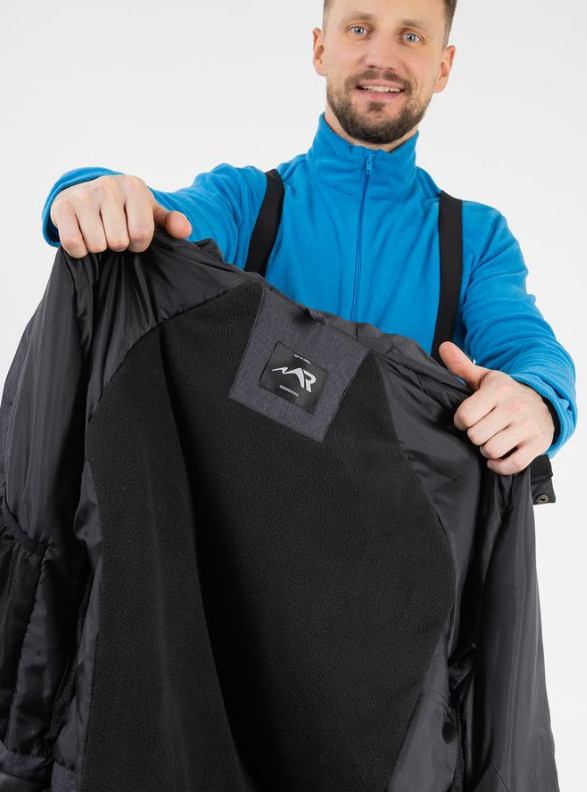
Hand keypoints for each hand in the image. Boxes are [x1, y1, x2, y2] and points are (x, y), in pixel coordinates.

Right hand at [49, 174, 191, 257]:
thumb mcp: (151, 212)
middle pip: (118, 241)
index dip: (139, 244)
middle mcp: (108, 185)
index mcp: (134, 187)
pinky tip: (83, 238)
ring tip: (99, 234)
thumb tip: (184, 230)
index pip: (141, 234)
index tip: (133, 235)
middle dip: (118, 245)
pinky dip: (79, 249)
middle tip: (113, 234)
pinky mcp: (61, 207)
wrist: (87, 192)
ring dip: (98, 247)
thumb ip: (172, 222)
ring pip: (96, 244)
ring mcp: (82, 194)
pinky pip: (73, 243)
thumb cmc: (125, 208)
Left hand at [439, 341, 554, 474]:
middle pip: (476, 436)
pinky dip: (501, 465)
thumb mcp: (485, 378)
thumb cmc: (506, 393)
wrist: (544, 402)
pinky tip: (498, 457)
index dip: (461, 421)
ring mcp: (528, 426)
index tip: (469, 418)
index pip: (465, 416)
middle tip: (482, 429)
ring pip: (491, 450)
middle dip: (474, 435)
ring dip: (487, 450)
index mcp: (498, 390)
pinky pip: (512, 464)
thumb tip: (443, 347)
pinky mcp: (538, 444)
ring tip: (491, 440)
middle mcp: (515, 406)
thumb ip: (462, 366)